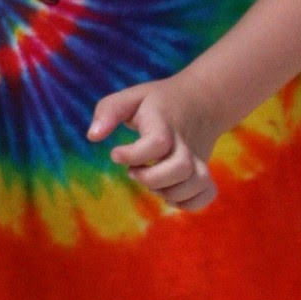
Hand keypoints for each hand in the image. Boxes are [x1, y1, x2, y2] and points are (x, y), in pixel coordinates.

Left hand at [88, 76, 218, 210]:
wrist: (202, 99)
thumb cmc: (158, 101)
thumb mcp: (131, 97)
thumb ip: (108, 111)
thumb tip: (92, 137)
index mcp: (163, 123)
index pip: (158, 142)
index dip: (134, 155)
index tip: (115, 154)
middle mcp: (184, 142)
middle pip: (181, 167)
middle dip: (151, 178)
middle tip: (133, 171)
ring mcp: (197, 157)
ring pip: (197, 182)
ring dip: (169, 192)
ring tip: (151, 182)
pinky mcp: (203, 170)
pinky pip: (207, 194)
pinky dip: (190, 203)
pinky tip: (170, 193)